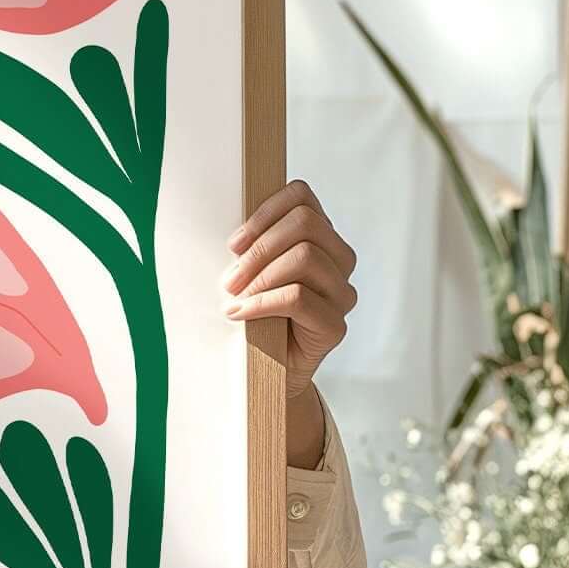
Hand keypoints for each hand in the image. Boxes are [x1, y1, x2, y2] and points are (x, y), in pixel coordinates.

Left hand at [222, 178, 356, 466]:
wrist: (266, 371)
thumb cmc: (255, 314)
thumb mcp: (250, 272)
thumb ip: (250, 245)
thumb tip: (227, 232)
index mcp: (320, 237)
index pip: (303, 196)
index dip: (265, 210)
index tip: (234, 242)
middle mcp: (340, 260)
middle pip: (307, 224)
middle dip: (260, 246)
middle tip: (228, 277)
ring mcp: (341, 293)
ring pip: (305, 257)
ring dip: (260, 275)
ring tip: (233, 296)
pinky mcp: (335, 325)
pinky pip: (299, 297)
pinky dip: (262, 302)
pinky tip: (239, 313)